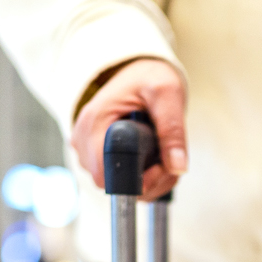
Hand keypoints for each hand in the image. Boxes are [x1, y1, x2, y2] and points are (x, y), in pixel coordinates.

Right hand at [70, 58, 186, 201]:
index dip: (138, 180)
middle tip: (168, 157)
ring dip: (151, 180)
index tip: (162, 166)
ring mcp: (88, 151)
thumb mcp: (167, 94)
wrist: (138, 74)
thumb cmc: (147, 78)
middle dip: (150, 181)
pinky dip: (145, 178)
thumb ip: (172, 129)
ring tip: (164, 154)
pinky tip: (156, 159)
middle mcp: (84, 140)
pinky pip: (122, 182)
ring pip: (120, 188)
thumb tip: (177, 166)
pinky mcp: (98, 157)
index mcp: (94, 122)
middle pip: (114, 186)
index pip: (105, 176)